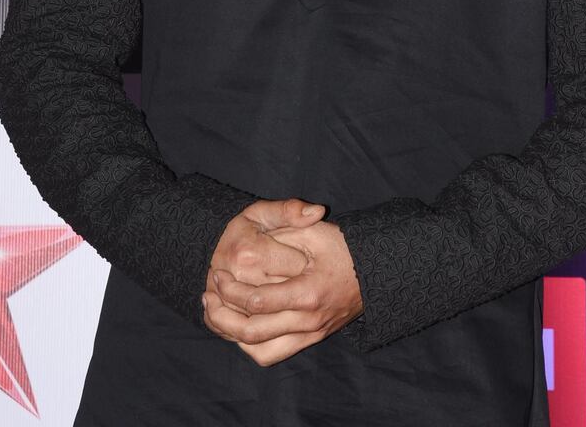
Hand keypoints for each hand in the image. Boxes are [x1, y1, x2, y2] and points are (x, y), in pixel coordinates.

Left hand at [204, 219, 362, 366]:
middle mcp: (308, 320)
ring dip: (232, 335)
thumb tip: (258, 233)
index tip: (218, 275)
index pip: (258, 302)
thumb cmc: (343, 248)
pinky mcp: (310, 339)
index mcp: (308, 292)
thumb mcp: (317, 231)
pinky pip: (272, 354)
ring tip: (216, 314)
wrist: (376, 273)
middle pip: (252, 331)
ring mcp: (310, 334)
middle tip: (209, 296)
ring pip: (259, 350)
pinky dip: (250, 346)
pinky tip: (239, 327)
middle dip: (222, 315)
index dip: (231, 290)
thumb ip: (288, 230)